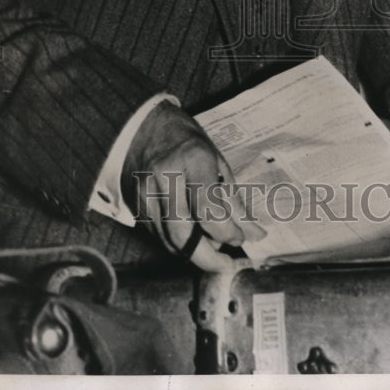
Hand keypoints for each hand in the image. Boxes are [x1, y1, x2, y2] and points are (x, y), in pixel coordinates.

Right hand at [123, 101, 264, 270]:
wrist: (141, 126)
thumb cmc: (185, 140)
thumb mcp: (216, 160)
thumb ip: (233, 199)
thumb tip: (254, 232)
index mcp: (192, 161)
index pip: (209, 210)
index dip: (228, 232)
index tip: (241, 237)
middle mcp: (165, 179)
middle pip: (184, 235)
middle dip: (209, 258)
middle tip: (227, 263)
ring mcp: (146, 194)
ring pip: (170, 241)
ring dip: (194, 254)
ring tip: (212, 248)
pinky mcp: (134, 206)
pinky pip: (159, 236)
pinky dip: (178, 244)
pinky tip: (192, 238)